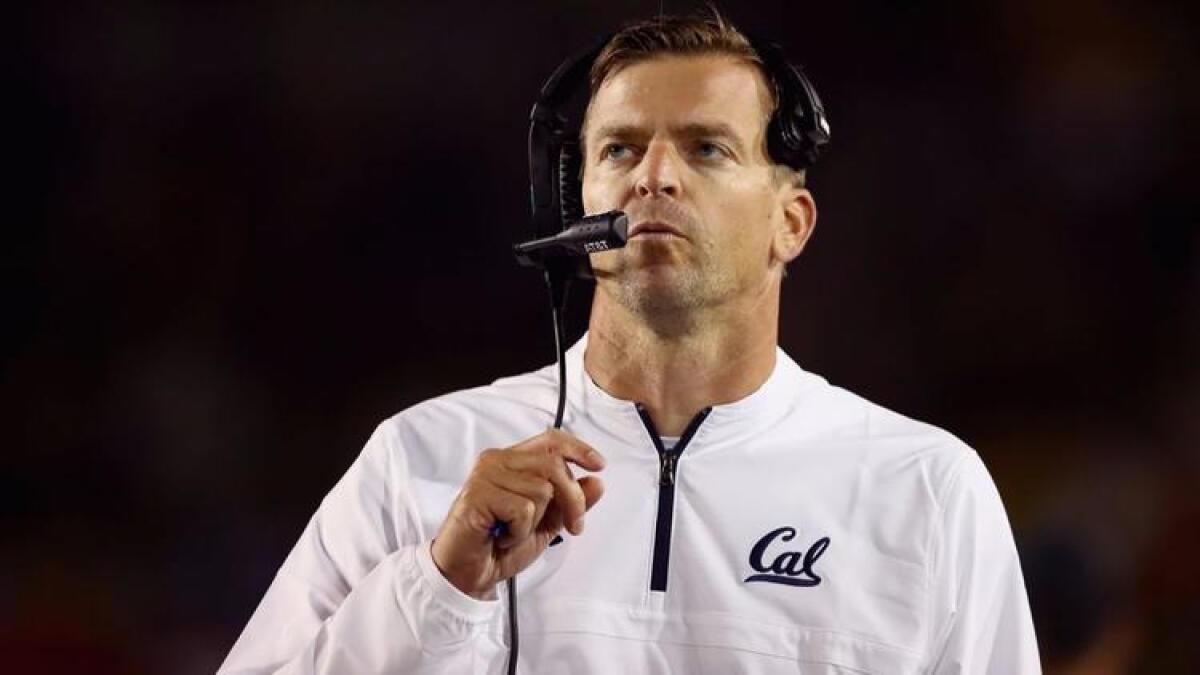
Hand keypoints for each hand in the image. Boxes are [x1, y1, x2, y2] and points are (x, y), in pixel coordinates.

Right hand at [430, 429, 605, 598]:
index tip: (599, 465)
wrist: (469, 573)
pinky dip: (520, 532)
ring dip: (536, 522)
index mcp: (512, 461)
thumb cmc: (500, 545)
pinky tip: (502, 537)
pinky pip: (523, 509)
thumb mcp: (547, 524)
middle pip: (554, 465)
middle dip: (573, 500)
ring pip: (541, 489)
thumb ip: (571, 503)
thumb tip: (597, 483)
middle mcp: (497, 461)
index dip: (578, 448)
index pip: (550, 440)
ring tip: (514, 532)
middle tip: (574, 528)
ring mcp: (486, 475)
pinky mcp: (478, 494)